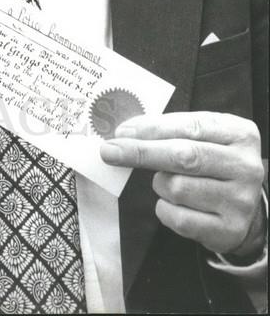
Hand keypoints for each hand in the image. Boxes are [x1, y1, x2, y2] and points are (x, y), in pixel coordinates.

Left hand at [100, 112, 265, 258]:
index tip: (121, 131)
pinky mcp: (229, 230)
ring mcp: (240, 200)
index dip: (152, 128)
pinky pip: (179, 218)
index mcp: (239, 134)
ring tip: (168, 182)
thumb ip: (172, 129)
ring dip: (160, 184)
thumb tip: (126, 132)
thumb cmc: (213, 161)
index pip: (190, 126)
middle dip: (141, 152)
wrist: (245, 206)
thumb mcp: (204, 136)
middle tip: (110, 151)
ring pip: (177, 188)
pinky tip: (173, 204)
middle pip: (183, 156)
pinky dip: (165, 209)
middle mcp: (245, 166)